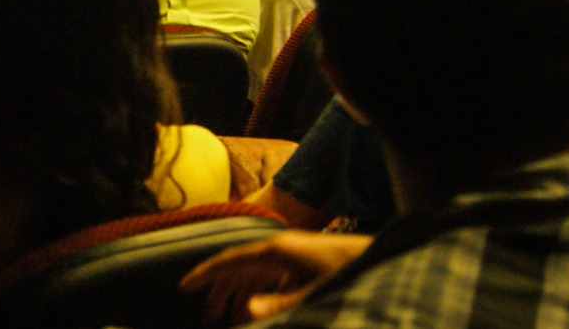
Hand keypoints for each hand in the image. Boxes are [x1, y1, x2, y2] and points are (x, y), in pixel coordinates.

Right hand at [178, 231, 371, 325]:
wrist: (385, 258)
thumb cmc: (352, 272)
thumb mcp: (318, 291)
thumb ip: (283, 304)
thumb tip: (247, 311)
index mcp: (277, 250)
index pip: (231, 260)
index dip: (207, 274)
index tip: (183, 287)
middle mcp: (280, 249)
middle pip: (238, 268)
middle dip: (219, 290)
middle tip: (203, 315)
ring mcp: (292, 257)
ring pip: (253, 275)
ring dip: (237, 296)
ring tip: (223, 320)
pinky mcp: (304, 266)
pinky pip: (270, 281)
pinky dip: (257, 296)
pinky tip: (254, 313)